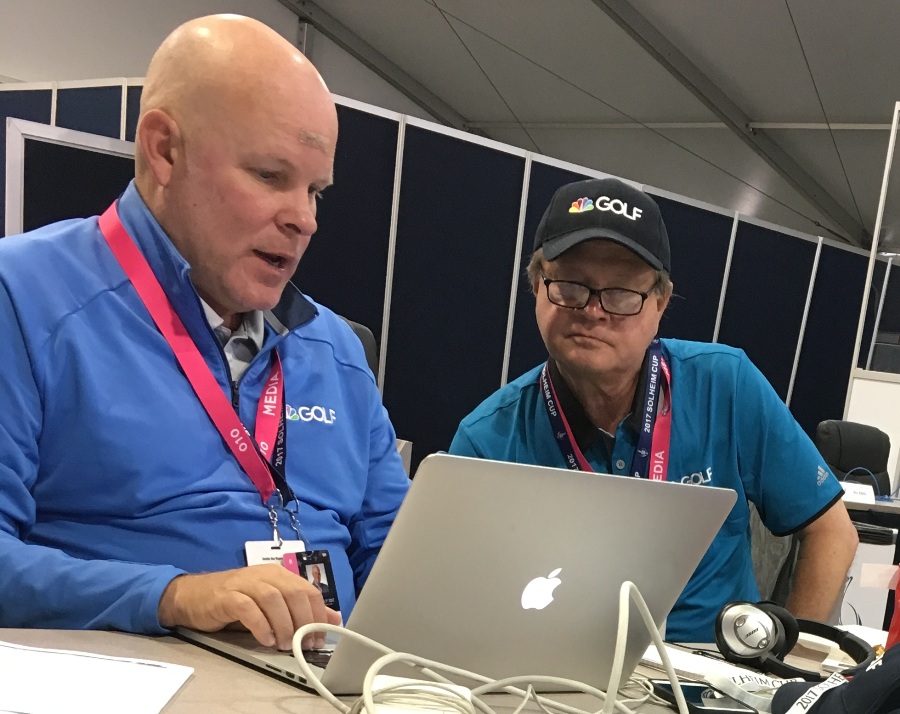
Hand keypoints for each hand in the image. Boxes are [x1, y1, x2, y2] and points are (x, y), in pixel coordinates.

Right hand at [157, 564, 341, 649]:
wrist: (193, 596)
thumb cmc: (236, 600)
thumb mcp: (272, 604)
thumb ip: (300, 609)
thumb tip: (332, 618)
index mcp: (279, 574)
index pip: (307, 590)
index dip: (318, 614)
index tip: (320, 637)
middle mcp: (264, 574)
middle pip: (294, 593)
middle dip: (304, 621)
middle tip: (304, 643)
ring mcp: (245, 583)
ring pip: (273, 599)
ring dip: (284, 624)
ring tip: (285, 644)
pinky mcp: (227, 596)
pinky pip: (248, 608)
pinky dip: (261, 625)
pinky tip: (266, 640)